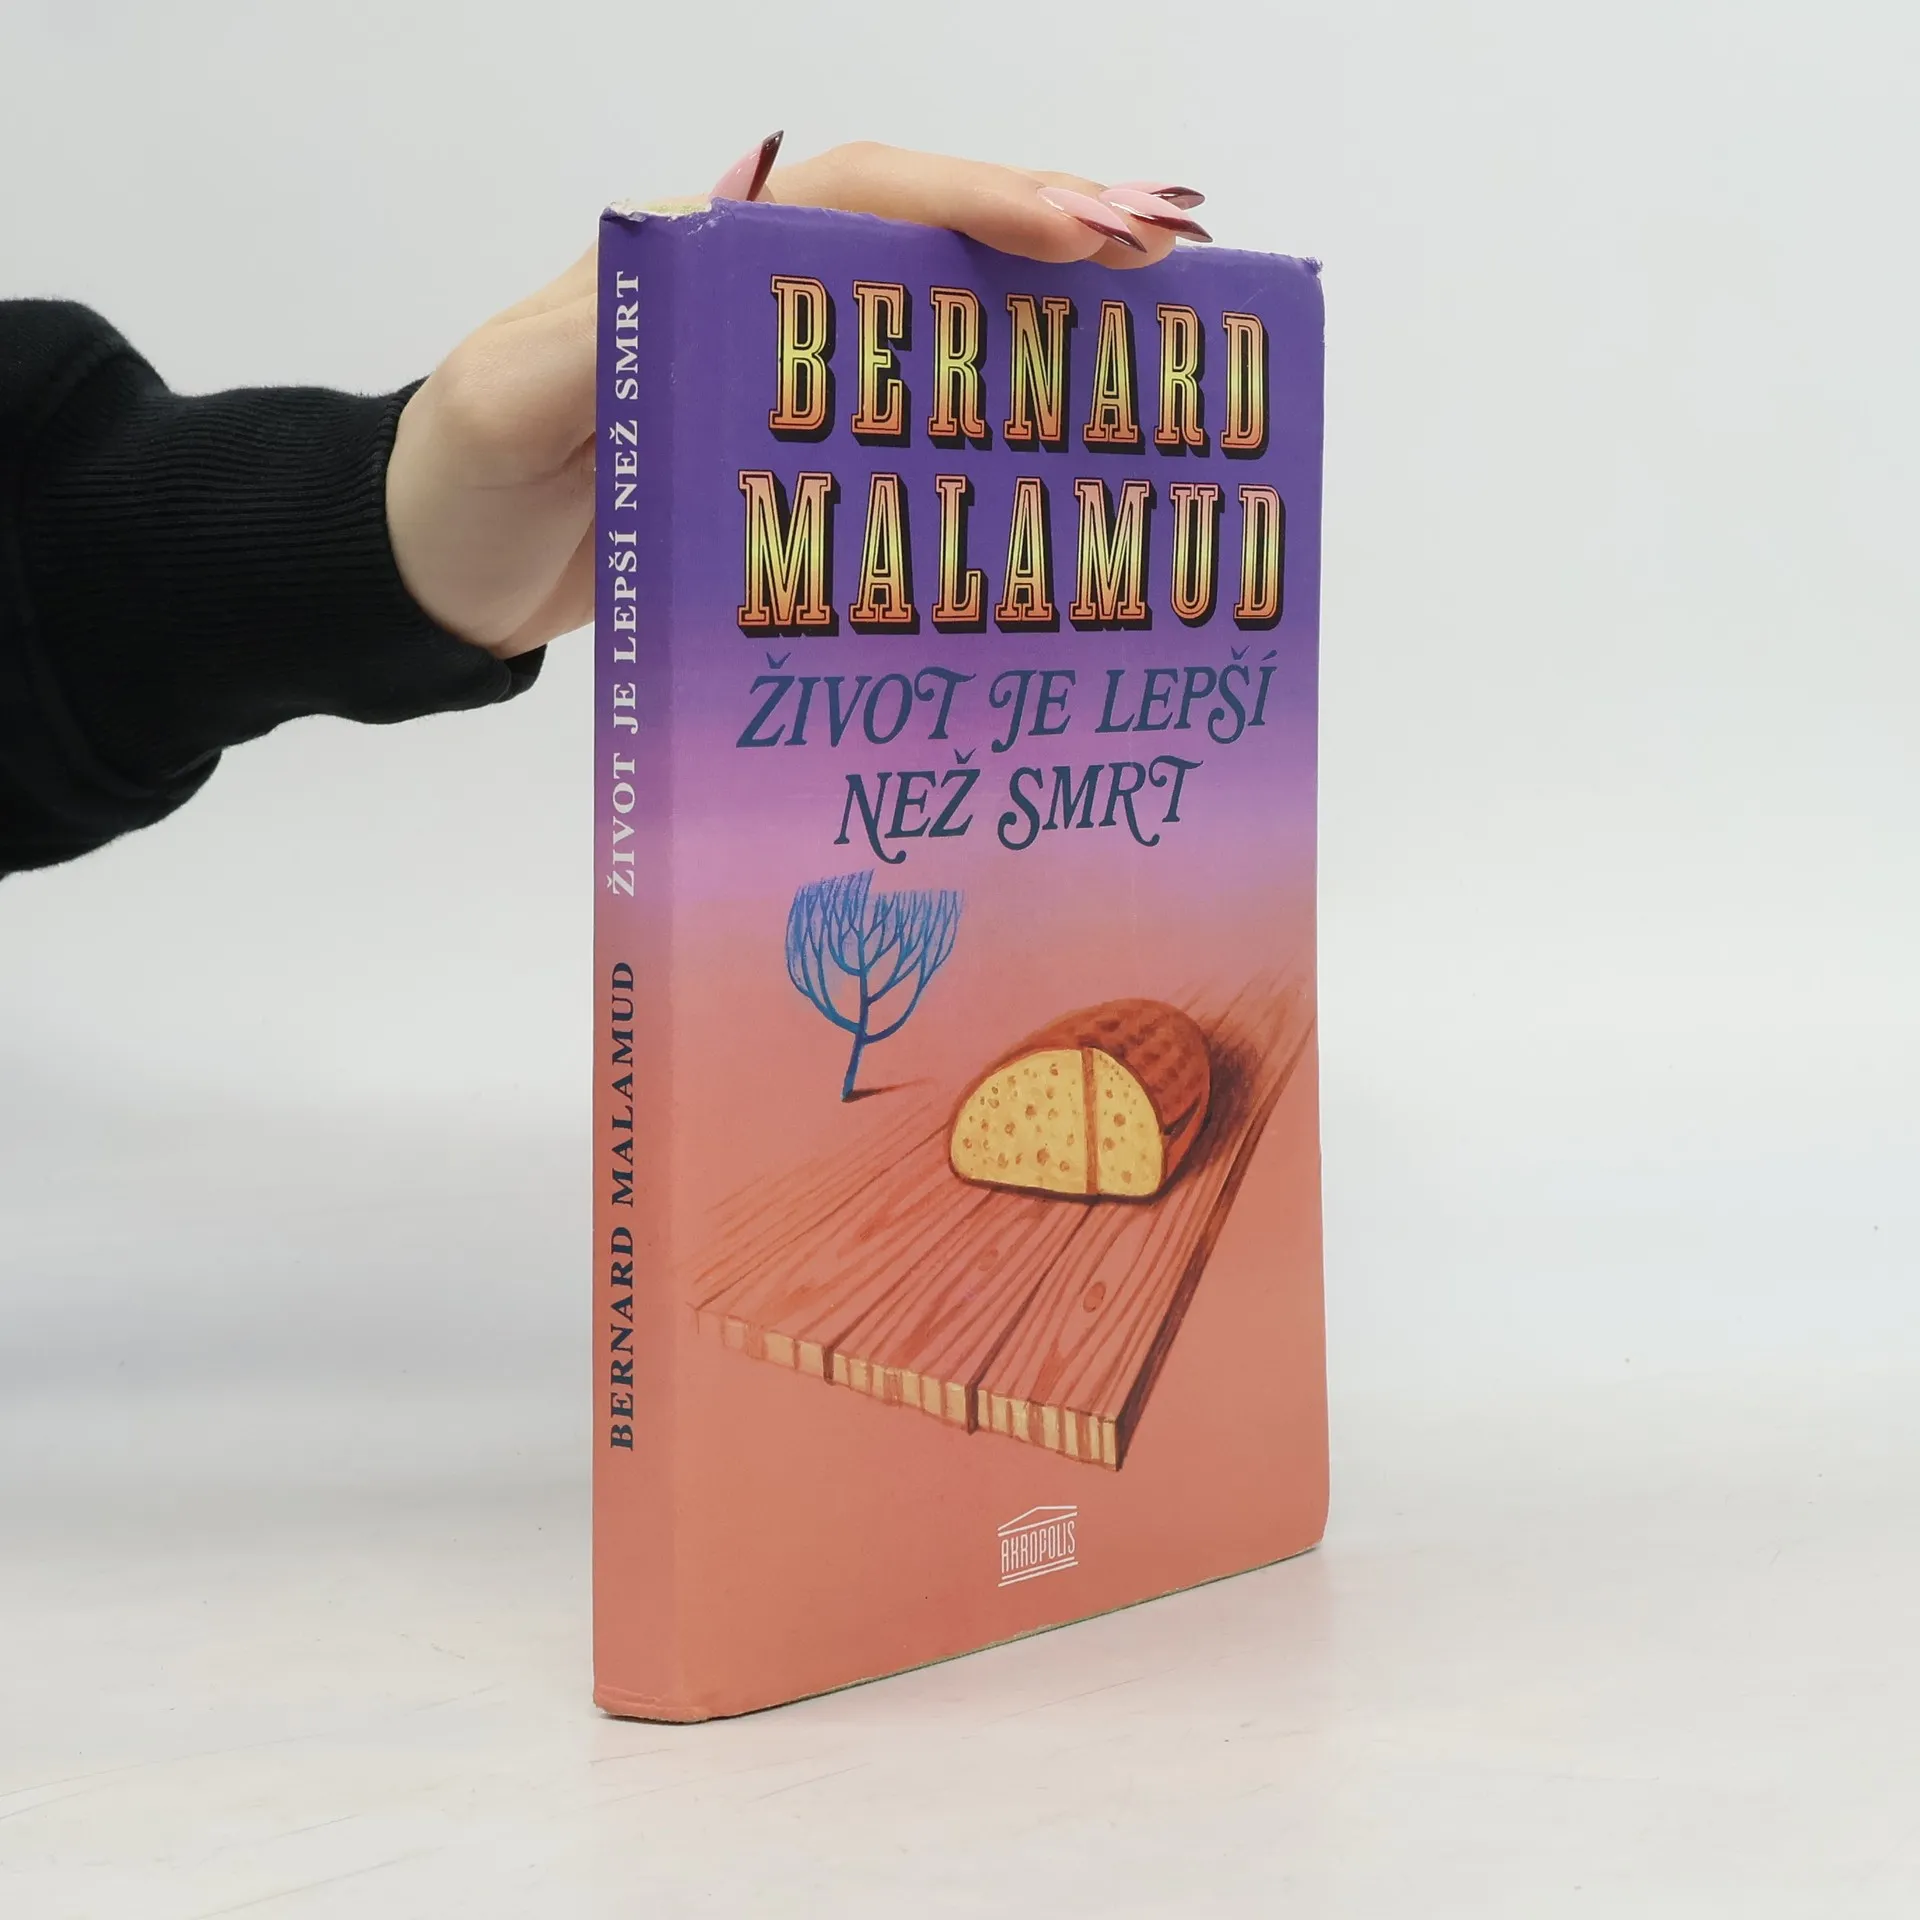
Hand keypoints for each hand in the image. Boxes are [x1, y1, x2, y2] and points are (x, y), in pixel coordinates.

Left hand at [386, 140, 1209, 660]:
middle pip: (922, 233)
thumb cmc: (463, 483)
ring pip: (933, 309)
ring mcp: (780, 376)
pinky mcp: (791, 450)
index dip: (971, 201)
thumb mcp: (511, 404)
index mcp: (694, 259)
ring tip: (1159, 310)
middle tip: (1172, 249)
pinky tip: (1065, 417)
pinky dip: (993, 396)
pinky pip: (910, 404)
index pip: (856, 198)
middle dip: (1047, 228)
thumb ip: (601, 334)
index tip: (1079, 229)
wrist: (439, 572)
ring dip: (1044, 304)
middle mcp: (754, 299)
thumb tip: (716, 243)